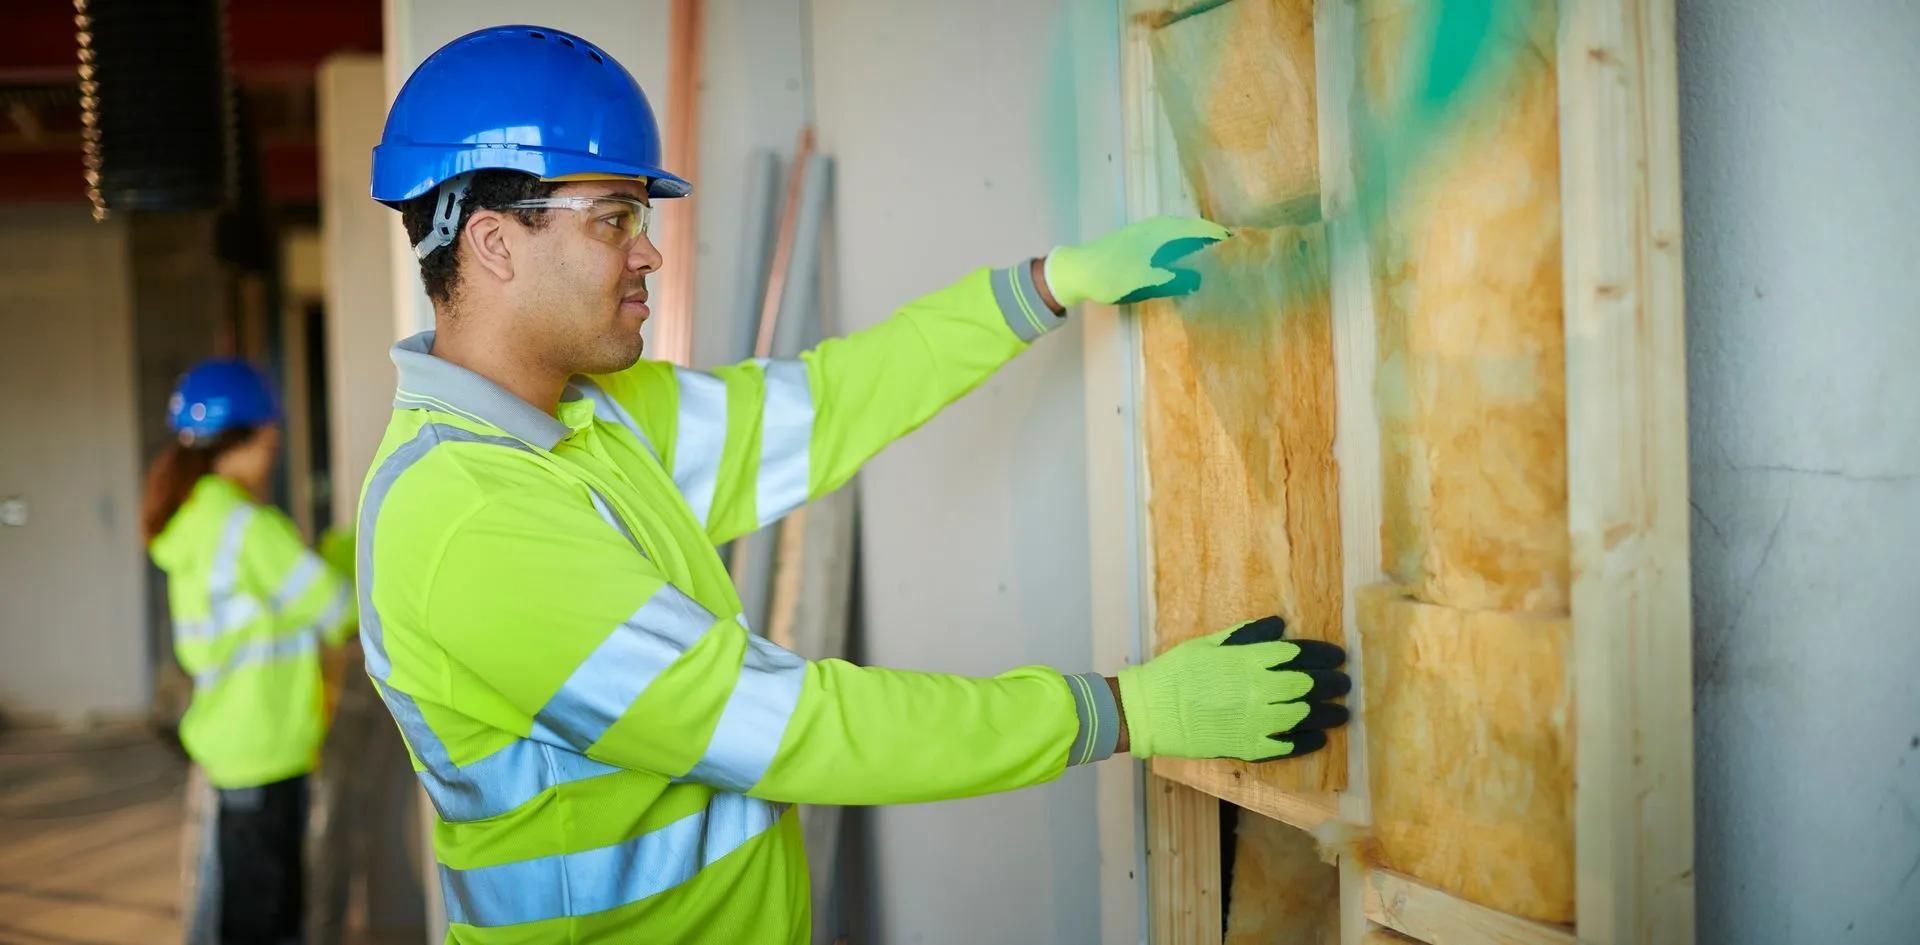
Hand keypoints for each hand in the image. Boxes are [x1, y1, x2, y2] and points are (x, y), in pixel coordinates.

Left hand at [1043, 216, 1230, 307]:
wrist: (1077, 271)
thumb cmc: (1113, 275)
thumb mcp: (1148, 281)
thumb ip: (1179, 279)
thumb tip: (1206, 280)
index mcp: (1165, 230)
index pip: (1204, 230)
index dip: (1224, 240)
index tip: (1246, 252)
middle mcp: (1160, 226)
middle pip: (1197, 231)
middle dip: (1216, 244)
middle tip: (1238, 262)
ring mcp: (1150, 232)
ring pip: (1185, 237)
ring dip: (1202, 248)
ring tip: (1220, 266)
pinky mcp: (1142, 243)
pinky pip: (1174, 243)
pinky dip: (1187, 252)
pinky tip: (1190, 267)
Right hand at [1115, 616, 1347, 760]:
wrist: (1151, 710)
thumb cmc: (1177, 671)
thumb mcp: (1210, 642)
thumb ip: (1248, 634)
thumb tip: (1280, 625)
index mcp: (1250, 659)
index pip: (1299, 653)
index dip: (1324, 654)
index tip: (1339, 657)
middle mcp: (1260, 688)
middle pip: (1309, 684)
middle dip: (1333, 682)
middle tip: (1345, 683)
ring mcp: (1256, 719)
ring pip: (1305, 715)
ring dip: (1329, 712)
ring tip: (1343, 711)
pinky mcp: (1249, 745)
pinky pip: (1287, 745)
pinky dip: (1308, 741)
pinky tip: (1320, 738)